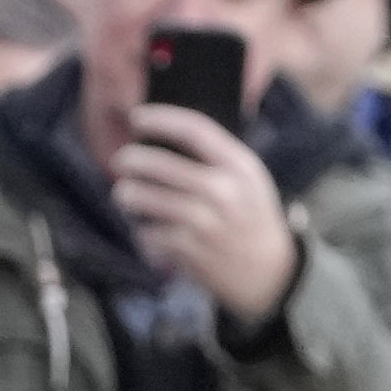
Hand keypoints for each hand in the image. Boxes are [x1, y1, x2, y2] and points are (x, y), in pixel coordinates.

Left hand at [106, 99, 302, 324]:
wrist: (269, 272)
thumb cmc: (251, 218)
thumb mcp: (250, 180)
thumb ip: (218, 158)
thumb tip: (165, 134)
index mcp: (240, 166)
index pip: (195, 130)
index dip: (161, 119)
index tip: (137, 117)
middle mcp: (224, 191)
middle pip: (161, 165)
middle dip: (133, 160)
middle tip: (121, 160)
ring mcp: (205, 222)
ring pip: (147, 199)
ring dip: (128, 194)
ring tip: (124, 193)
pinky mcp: (189, 250)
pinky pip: (149, 233)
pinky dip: (142, 231)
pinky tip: (145, 230)